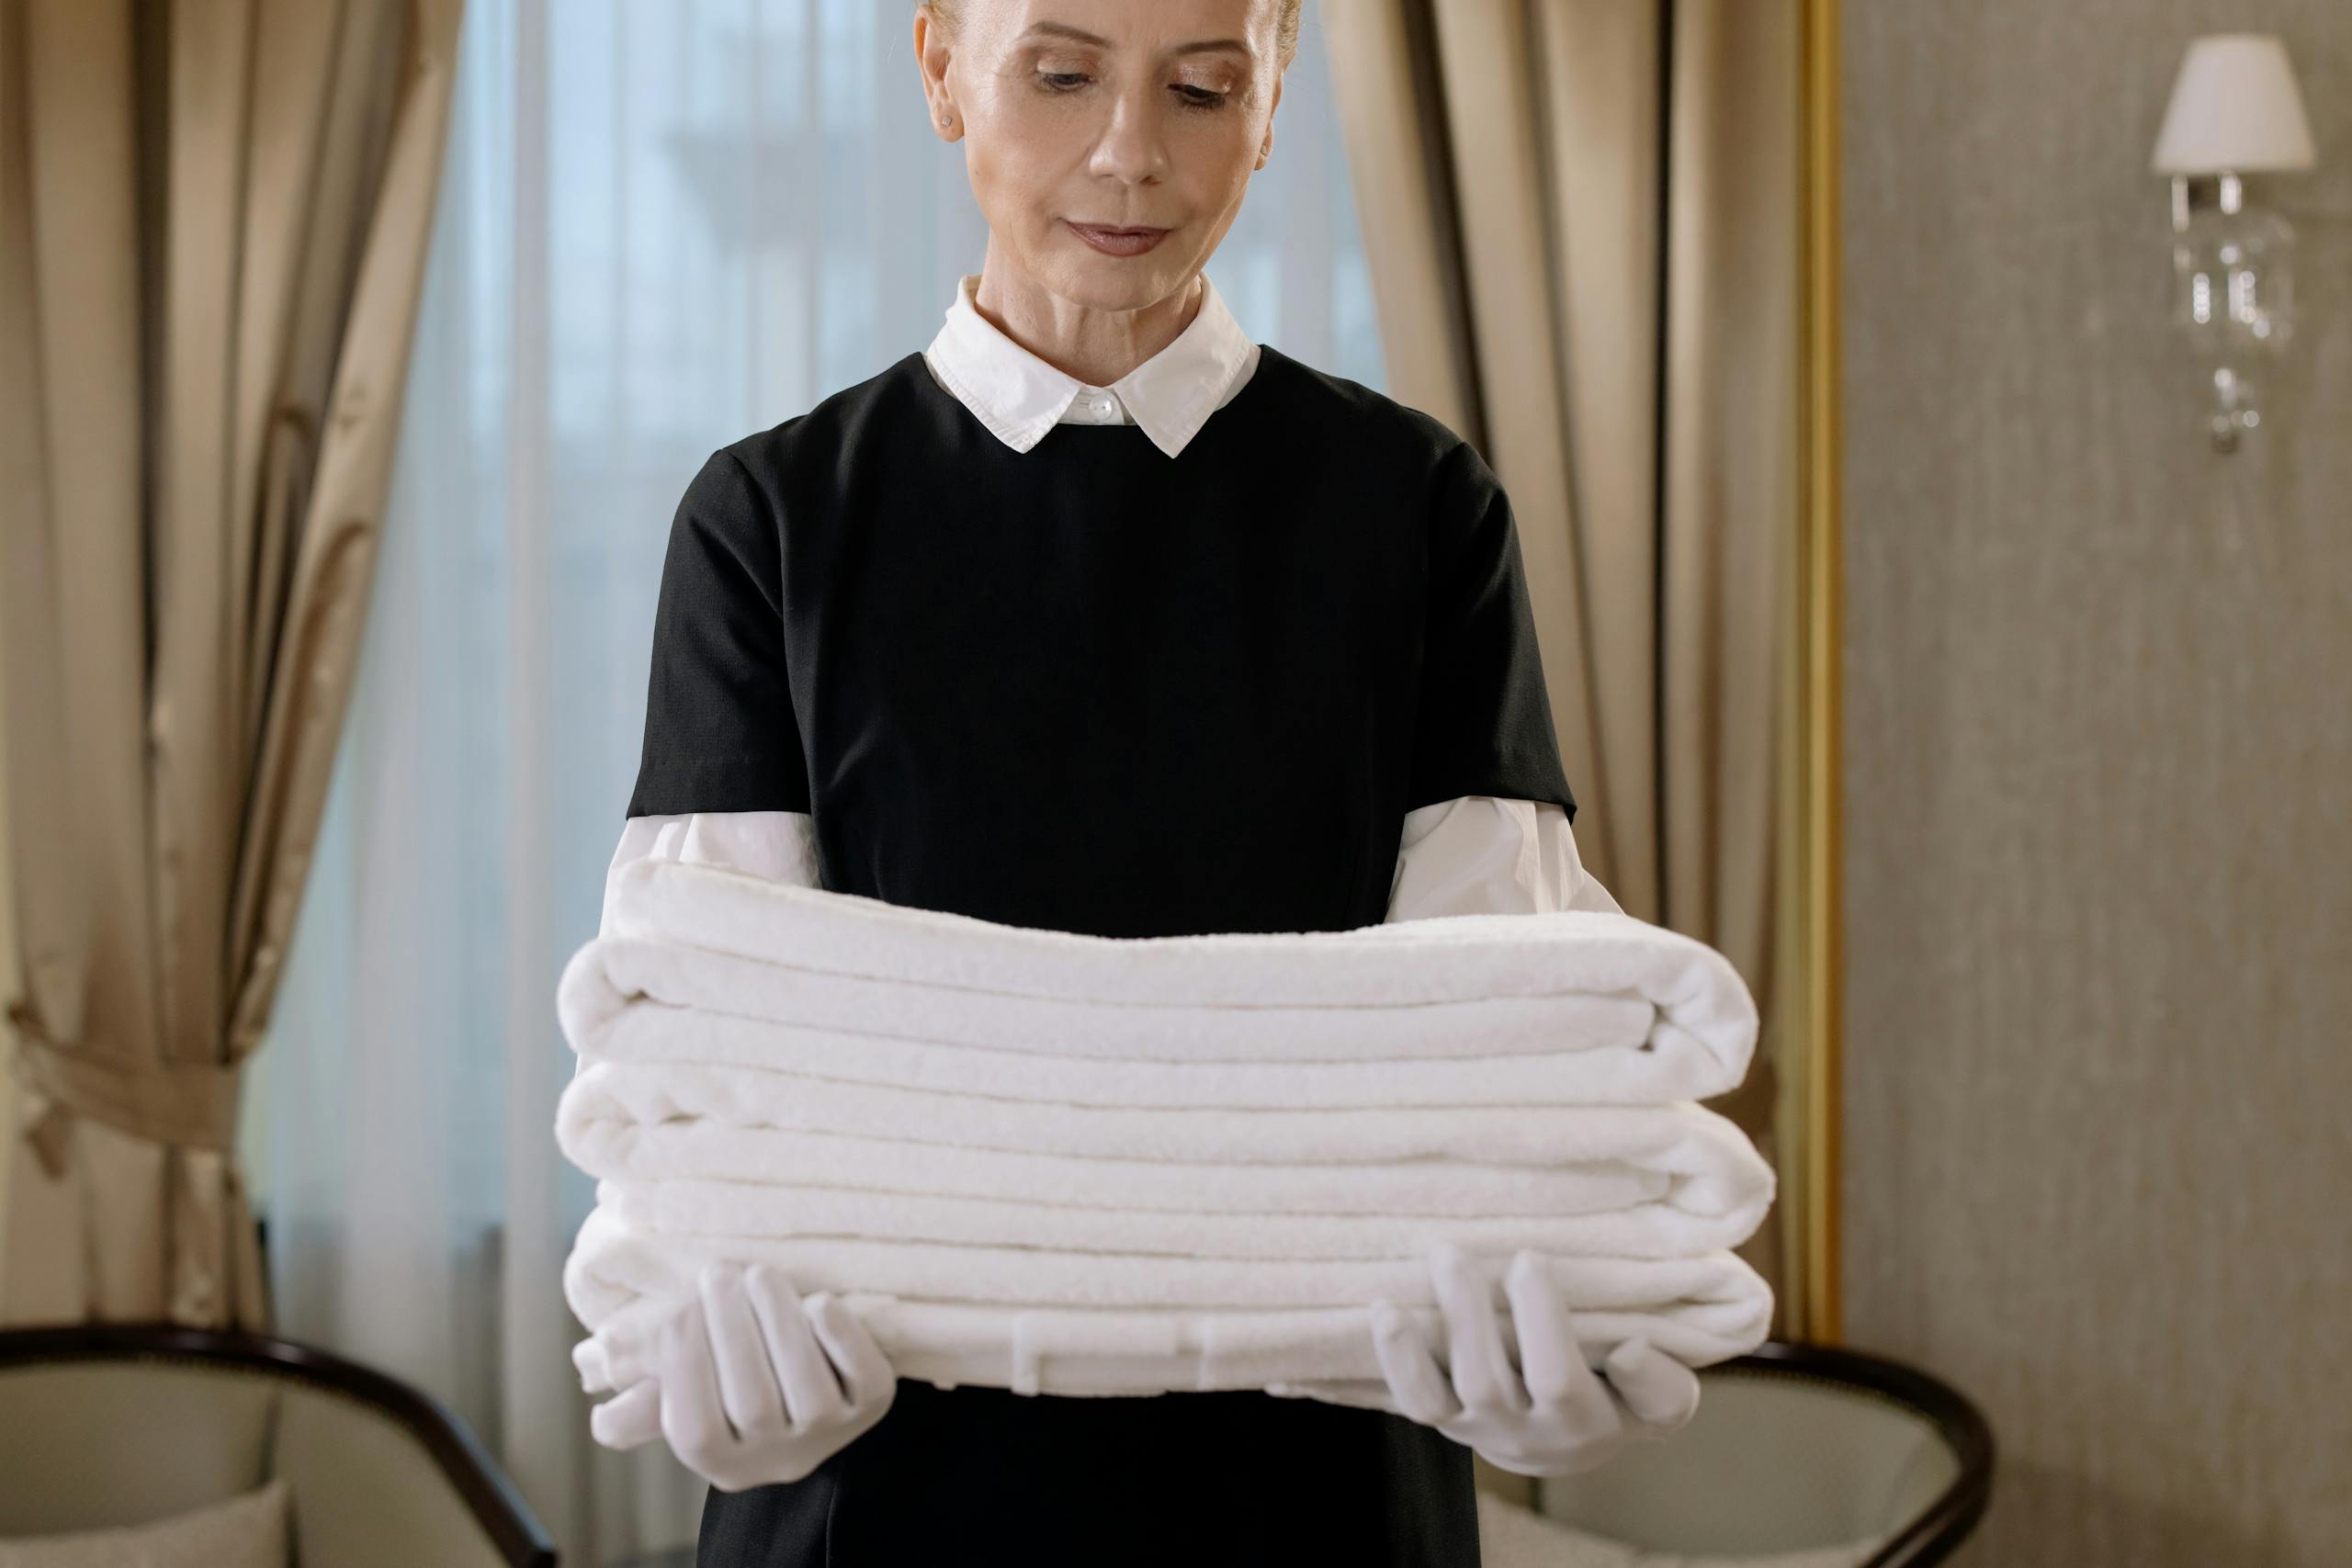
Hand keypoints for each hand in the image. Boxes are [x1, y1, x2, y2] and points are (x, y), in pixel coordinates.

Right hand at [585, 1260, 896, 1490]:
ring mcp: (829, 1435)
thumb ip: (646, 1382)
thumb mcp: (689, 1387)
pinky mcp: (873, 1406)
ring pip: (807, 1391)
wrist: (810, 1393)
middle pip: (750, 1404)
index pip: (693, 1427)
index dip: (683, 1365)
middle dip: (731, 1329)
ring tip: (759, 1276)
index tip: (680, 1309)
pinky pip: (866, 1379)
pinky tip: (818, 1303)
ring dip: (780, 1322)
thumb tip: (593, 1373)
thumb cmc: (732, 1378)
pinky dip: (843, 1337)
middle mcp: (776, 1459)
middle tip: (719, 1272)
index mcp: (721, 1460)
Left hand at [1276, 1242, 1699, 1477]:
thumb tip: (1629, 1348)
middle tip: (1451, 1252)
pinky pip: (1378, 1403)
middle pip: (1484, 1383)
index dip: (1540, 1320)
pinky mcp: (1428, 1413)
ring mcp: (1463, 1424)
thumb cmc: (1626, 1397)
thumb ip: (1660, 1383)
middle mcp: (1513, 1429)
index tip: (1529, 1257)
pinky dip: (1330, 1386)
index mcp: (1577, 1418)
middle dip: (1465, 1320)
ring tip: (1382, 1306)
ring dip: (1400, 1356)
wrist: (1577, 1441)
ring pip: (1425, 1402)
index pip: (1556, 1373)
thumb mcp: (1663, 1401)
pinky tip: (1279, 1366)